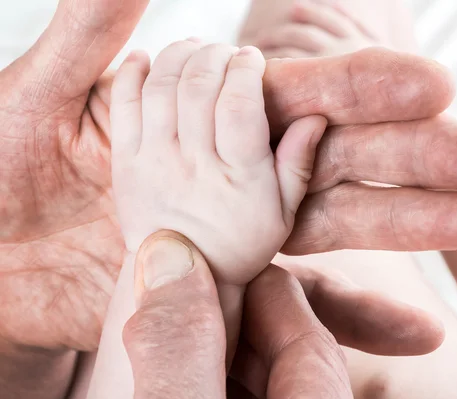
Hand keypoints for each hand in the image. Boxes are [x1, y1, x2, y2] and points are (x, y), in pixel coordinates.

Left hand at [0, 0, 456, 353]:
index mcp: (198, 119)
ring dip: (407, 229)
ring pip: (335, 232)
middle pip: (336, 164)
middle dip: (414, 160)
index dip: (360, 90)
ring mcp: (233, 240)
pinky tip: (417, 335)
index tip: (426, 88)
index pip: (292, 99)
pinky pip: (300, 310)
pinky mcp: (224, 297)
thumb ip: (91, 43)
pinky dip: (359, 320)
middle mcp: (230, 177)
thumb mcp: (37, 99)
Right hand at [59, 233, 373, 398]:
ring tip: (170, 323)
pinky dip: (198, 398)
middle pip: (286, 372)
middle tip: (190, 284)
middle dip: (238, 325)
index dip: (268, 294)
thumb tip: (177, 257)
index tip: (228, 258)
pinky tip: (165, 378)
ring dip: (213, 359)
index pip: (309, 349)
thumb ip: (179, 346)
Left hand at [111, 43, 324, 283]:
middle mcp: (194, 165)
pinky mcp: (126, 164)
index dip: (246, 69)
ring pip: (161, 87)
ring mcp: (155, 162)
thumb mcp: (283, 214)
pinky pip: (123, 106)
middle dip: (214, 54)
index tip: (253, 59)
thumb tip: (315, 117)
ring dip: (179, 55)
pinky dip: (132, 73)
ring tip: (195, 50)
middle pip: (198, 85)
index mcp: (239, 176)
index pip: (239, 102)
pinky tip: (148, 60)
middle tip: (225, 52)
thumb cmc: (239, 243)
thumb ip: (299, 164)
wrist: (185, 272)